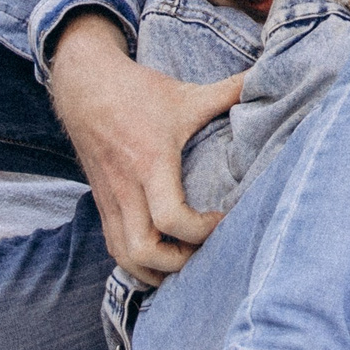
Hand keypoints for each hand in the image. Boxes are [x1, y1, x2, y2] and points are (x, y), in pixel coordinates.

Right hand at [46, 12, 244, 283]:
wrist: (84, 86)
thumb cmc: (138, 92)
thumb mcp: (185, 94)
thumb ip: (229, 91)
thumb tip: (265, 78)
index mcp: (151, 163)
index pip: (171, 218)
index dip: (200, 231)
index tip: (221, 219)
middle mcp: (127, 188)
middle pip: (144, 251)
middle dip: (179, 263)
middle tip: (205, 249)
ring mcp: (110, 200)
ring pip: (125, 257)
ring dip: (156, 270)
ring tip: (186, 260)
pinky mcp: (102, 205)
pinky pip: (115, 248)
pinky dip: (137, 263)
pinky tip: (162, 260)